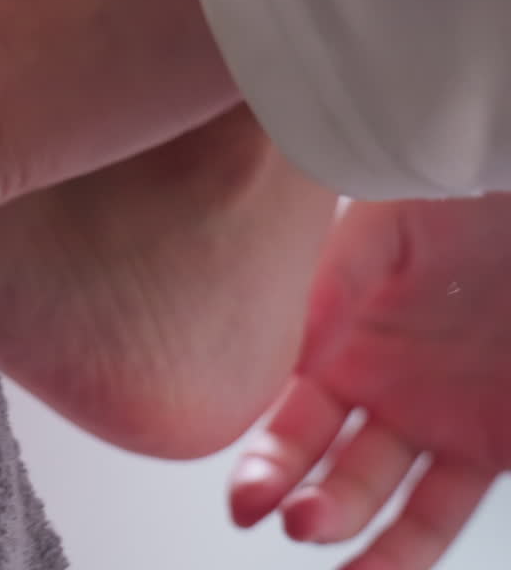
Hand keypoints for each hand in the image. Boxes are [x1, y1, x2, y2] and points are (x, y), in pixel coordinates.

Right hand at [229, 197, 510, 568]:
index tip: (248, 495)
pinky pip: (443, 511)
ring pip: (381, 498)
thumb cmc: (460, 198)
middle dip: (294, 493)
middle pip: (320, 460)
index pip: (283, 414)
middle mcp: (374, 385)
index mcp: (334, 339)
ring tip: (324, 544)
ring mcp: (435, 418)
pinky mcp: (496, 443)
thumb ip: (328, 286)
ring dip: (350, 531)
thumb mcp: (382, 228)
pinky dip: (409, 550)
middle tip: (287, 515)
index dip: (262, 460)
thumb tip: (278, 353)